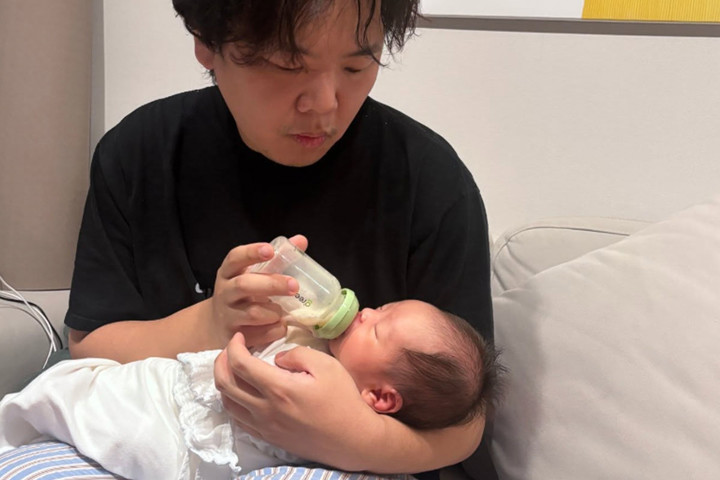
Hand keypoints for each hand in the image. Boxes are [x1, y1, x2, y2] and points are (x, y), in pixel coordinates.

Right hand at [207, 235, 308, 347]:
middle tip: (294, 285)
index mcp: (229, 272)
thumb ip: (276, 258)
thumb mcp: (252, 273)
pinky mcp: (235, 336)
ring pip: (252, 313)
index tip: (270, 250)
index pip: (235, 258)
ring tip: (283, 310)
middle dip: (272, 284)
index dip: (252, 253)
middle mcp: (225, 292)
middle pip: (244, 285)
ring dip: (274, 312)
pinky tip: (280, 326)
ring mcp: (228, 315)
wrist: (217, 324)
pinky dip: (274, 330)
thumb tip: (301, 241)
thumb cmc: (243, 293)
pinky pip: (259, 335)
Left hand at [214, 332, 381, 469]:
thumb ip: (297, 355)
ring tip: (235, 369)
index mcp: (278, 388)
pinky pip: (238, 420)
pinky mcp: (268, 437)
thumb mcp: (326, 365)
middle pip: (225, 384)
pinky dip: (233, 402)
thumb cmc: (342, 400)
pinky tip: (243, 392)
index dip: (233, 346)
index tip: (240, 336)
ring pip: (227, 403)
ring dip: (224, 382)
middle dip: (221, 361)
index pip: (239, 364)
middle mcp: (265, 409)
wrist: (352, 439)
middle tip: (232, 349)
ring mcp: (264, 426)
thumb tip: (277, 358)